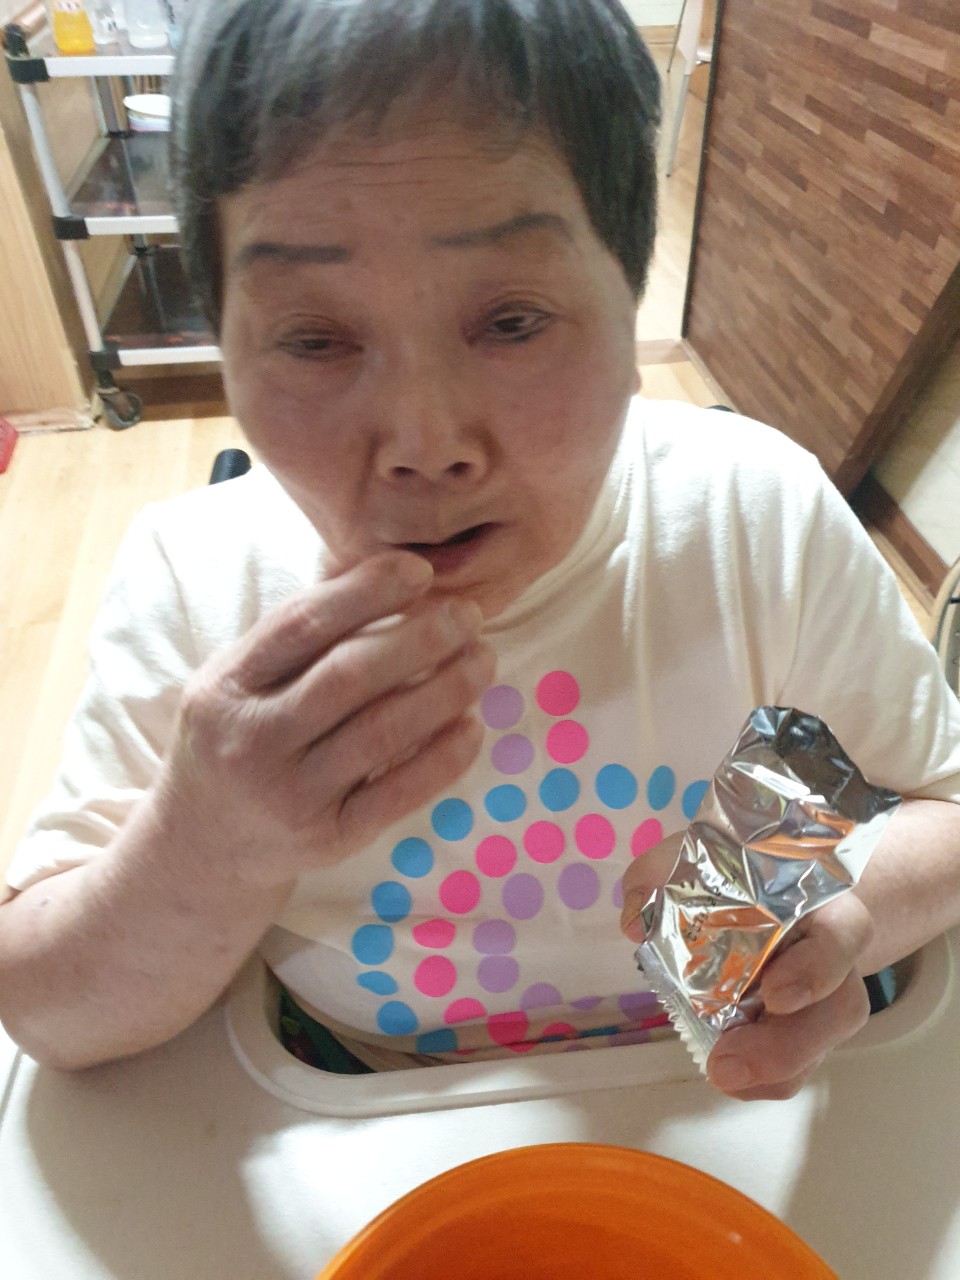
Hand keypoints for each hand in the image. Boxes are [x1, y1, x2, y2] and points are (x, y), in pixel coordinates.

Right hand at [155, 552, 494, 887]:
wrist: (199, 847)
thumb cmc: (236, 738)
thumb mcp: (237, 681)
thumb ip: (297, 637)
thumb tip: (385, 574)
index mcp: (227, 685)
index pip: (300, 624)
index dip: (365, 591)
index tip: (421, 570)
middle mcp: (252, 739)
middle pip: (348, 677)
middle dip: (419, 639)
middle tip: (469, 616)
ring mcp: (288, 795)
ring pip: (381, 734)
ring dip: (444, 691)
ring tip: (483, 660)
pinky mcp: (326, 838)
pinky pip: (397, 793)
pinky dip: (443, 757)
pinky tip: (473, 725)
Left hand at [620, 833, 873, 1099]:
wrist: (774, 885)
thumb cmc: (738, 869)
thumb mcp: (698, 854)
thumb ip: (660, 872)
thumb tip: (635, 924)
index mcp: (819, 901)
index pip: (841, 934)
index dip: (816, 969)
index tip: (775, 994)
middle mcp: (836, 954)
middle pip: (841, 1007)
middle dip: (789, 1044)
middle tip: (727, 1060)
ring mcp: (827, 997)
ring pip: (822, 1046)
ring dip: (774, 1068)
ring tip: (721, 1073)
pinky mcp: (807, 1030)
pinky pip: (799, 1066)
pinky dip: (764, 1079)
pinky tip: (729, 1076)